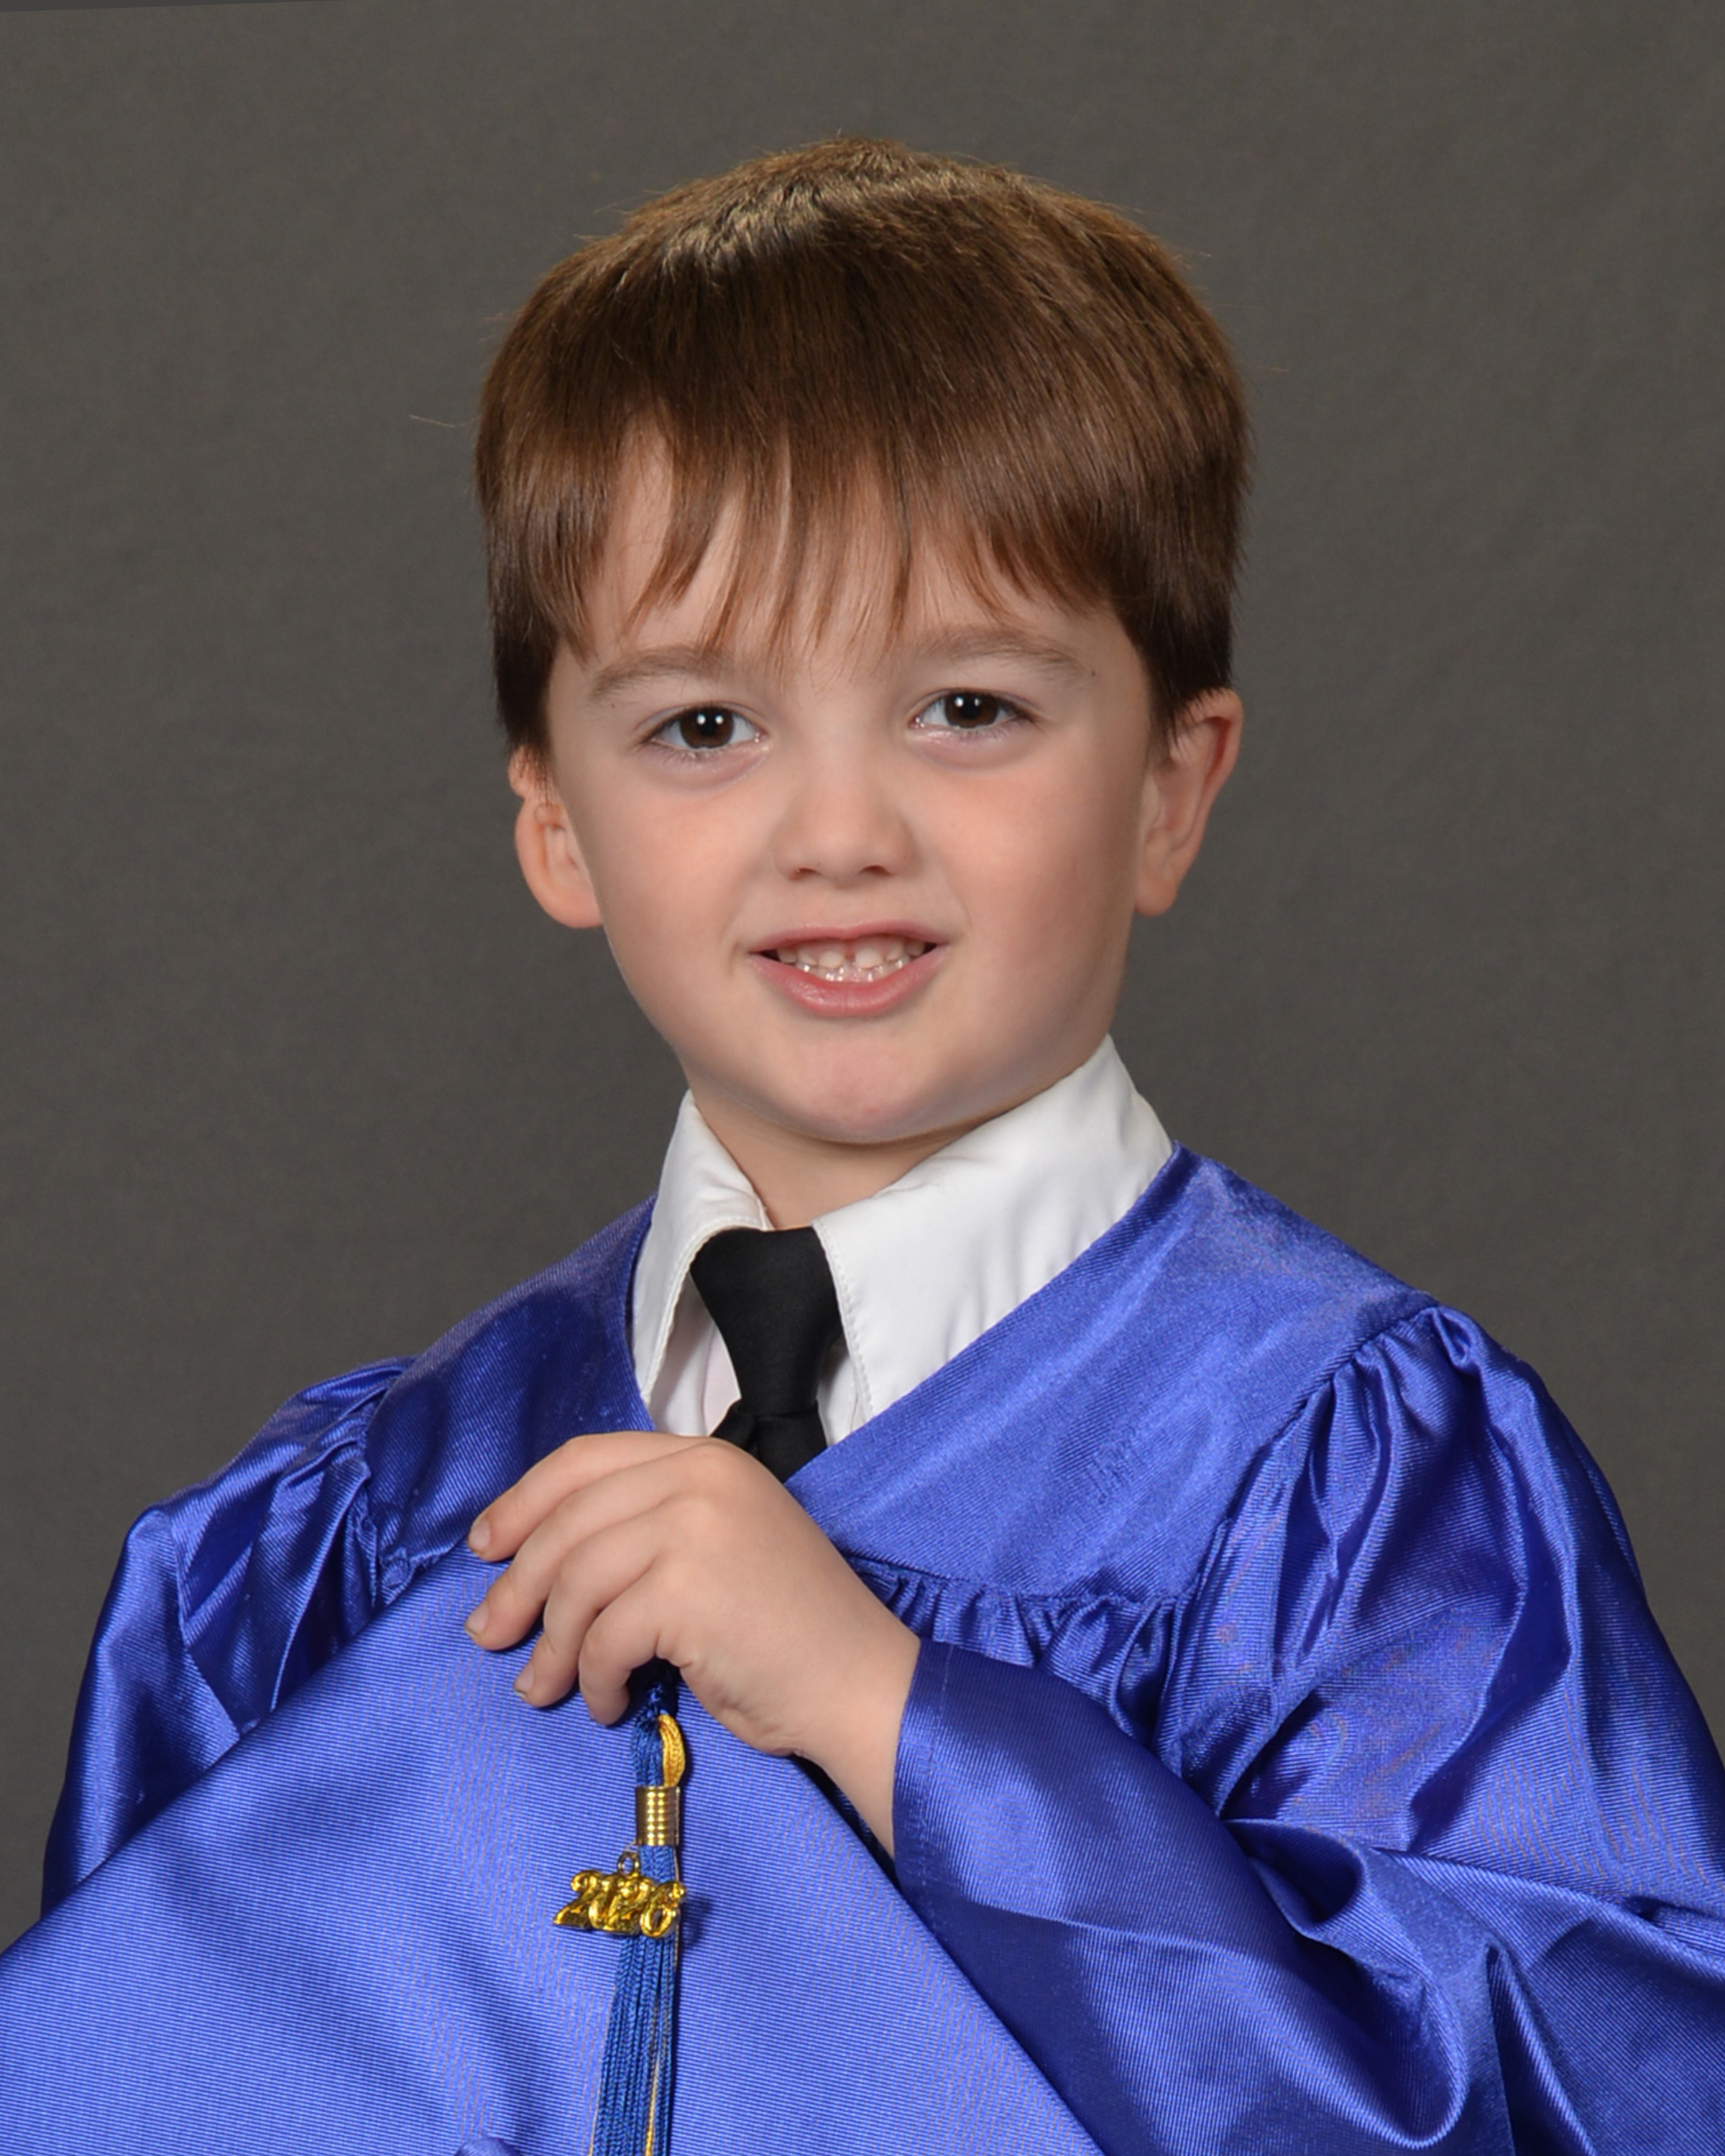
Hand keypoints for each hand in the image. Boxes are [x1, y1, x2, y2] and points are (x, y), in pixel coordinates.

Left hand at [463, 1431, 918, 1850]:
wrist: (858, 1681)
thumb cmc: (785, 1629)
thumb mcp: (716, 1545)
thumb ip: (645, 1529)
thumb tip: (534, 1562)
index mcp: (703, 1457)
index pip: (585, 1459)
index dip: (522, 1502)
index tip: (485, 1547)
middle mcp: (699, 1477)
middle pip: (567, 1521)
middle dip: (516, 1585)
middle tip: (487, 1635)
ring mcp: (694, 1528)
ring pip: (575, 1582)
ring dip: (548, 1646)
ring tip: (542, 1689)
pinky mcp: (687, 1589)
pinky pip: (602, 1637)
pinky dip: (593, 1679)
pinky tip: (611, 1705)